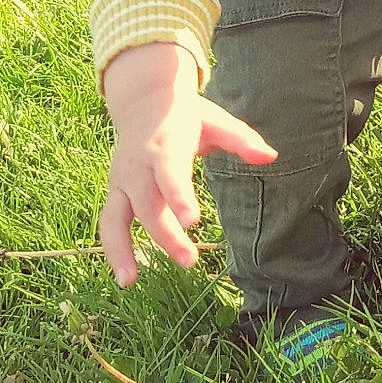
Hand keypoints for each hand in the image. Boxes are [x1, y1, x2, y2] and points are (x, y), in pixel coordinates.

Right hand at [99, 43, 277, 287]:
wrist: (143, 100)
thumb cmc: (188, 116)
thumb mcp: (216, 121)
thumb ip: (241, 140)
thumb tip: (270, 157)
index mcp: (165, 146)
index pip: (170, 172)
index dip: (179, 196)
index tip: (192, 221)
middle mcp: (138, 165)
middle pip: (147, 204)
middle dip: (165, 234)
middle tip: (189, 260)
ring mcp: (122, 180)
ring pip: (116, 218)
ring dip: (121, 249)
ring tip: (130, 282)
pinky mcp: (115, 191)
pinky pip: (110, 222)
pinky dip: (114, 249)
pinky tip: (126, 277)